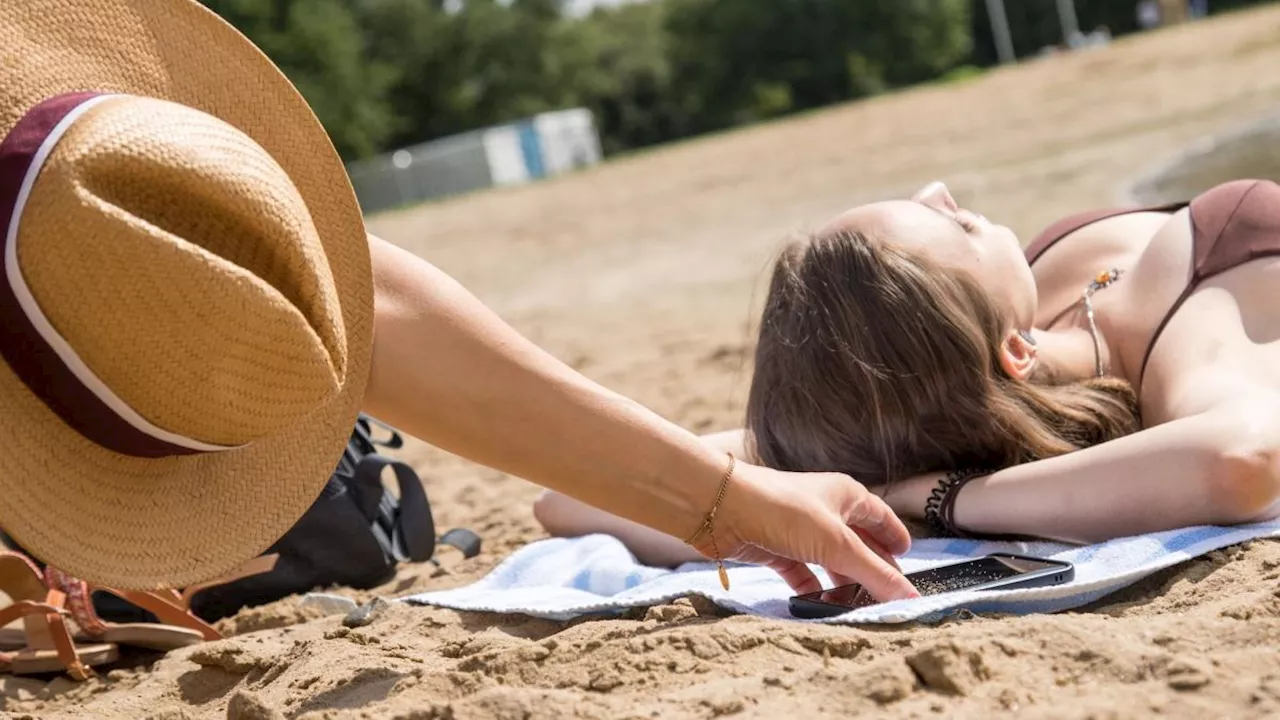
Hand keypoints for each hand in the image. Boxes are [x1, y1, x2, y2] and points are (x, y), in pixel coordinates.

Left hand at [693, 460, 918, 602]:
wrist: (720, 507)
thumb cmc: (783, 509)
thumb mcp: (837, 543)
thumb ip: (874, 572)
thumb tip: (910, 598)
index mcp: (846, 496)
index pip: (879, 517)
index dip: (894, 537)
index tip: (907, 558)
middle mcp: (824, 510)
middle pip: (856, 545)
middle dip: (870, 570)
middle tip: (887, 598)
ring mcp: (798, 531)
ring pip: (829, 563)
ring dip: (841, 586)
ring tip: (855, 610)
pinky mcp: (775, 549)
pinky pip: (801, 574)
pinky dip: (811, 591)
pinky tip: (818, 607)